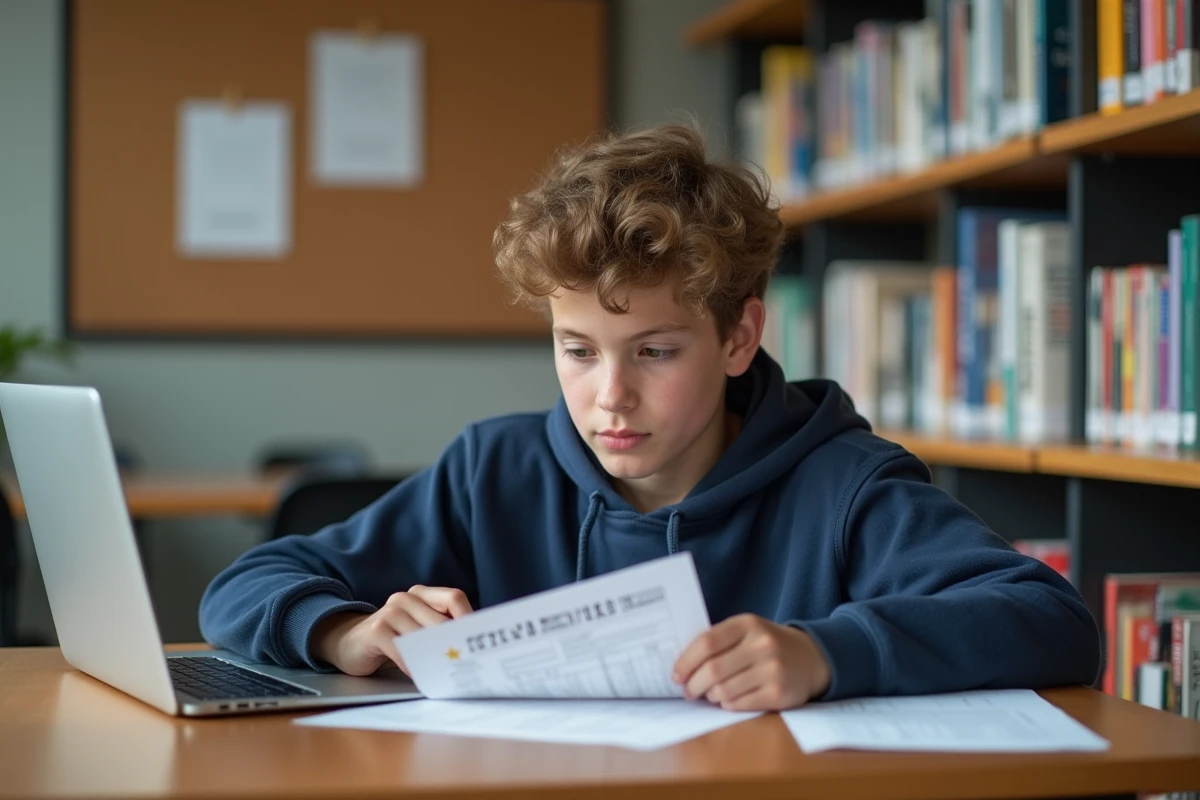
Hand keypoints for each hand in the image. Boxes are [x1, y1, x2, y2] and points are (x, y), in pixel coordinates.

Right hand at [311, 585, 472, 676]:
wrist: (348, 643)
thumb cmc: (391, 638)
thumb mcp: (416, 629)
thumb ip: (438, 630)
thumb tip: (470, 646)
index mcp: (422, 594)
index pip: (454, 598)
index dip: (469, 616)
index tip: (479, 638)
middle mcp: (406, 598)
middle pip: (440, 620)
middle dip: (454, 643)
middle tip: (467, 662)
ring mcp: (390, 611)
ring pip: (422, 636)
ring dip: (435, 657)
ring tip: (446, 672)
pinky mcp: (376, 630)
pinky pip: (402, 649)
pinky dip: (413, 664)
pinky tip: (419, 675)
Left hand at [671, 614, 830, 710]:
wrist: (810, 658)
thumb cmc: (767, 645)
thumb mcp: (746, 631)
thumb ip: (718, 642)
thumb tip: (682, 668)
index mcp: (747, 624)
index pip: (706, 643)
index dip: (685, 662)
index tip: (676, 675)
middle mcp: (762, 645)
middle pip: (712, 671)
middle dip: (693, 685)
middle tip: (688, 692)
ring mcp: (772, 670)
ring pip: (724, 691)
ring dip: (711, 696)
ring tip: (711, 694)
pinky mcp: (779, 694)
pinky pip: (739, 705)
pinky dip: (728, 705)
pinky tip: (730, 699)